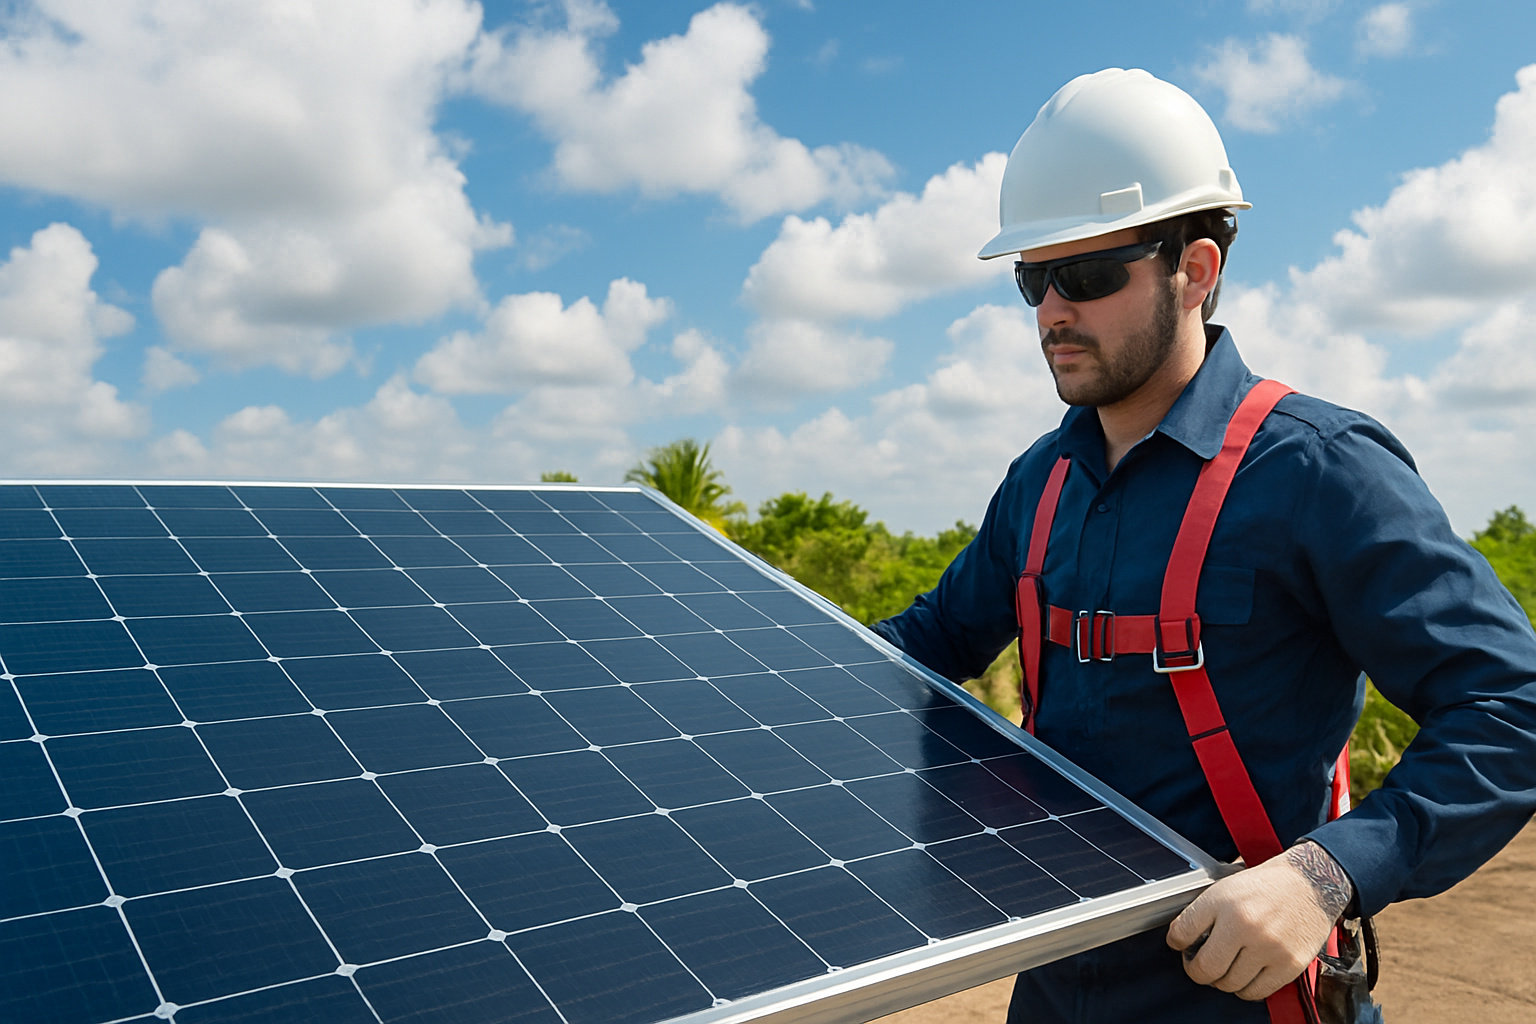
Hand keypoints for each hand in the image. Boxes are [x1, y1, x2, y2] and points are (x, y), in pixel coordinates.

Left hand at [1166, 841, 1352, 1000]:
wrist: (1311, 884)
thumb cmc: (1266, 885)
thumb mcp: (1225, 886)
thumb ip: (1201, 911)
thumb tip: (1179, 938)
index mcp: (1223, 901)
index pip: (1181, 933)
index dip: (1176, 943)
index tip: (1180, 945)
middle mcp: (1244, 924)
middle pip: (1205, 967)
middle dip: (1196, 970)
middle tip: (1199, 964)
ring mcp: (1268, 947)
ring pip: (1229, 984)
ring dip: (1222, 980)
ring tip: (1225, 968)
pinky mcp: (1289, 965)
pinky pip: (1255, 992)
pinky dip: (1245, 988)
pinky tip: (1245, 974)